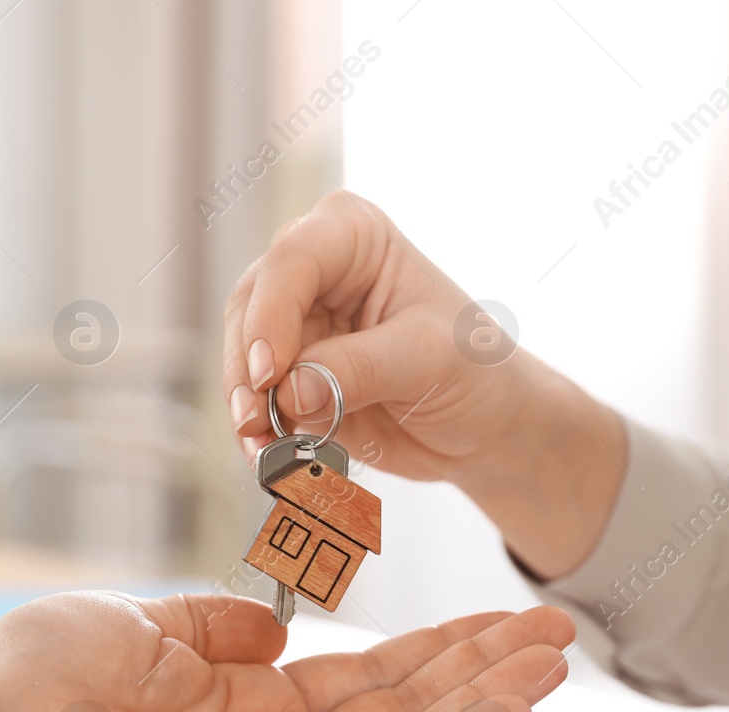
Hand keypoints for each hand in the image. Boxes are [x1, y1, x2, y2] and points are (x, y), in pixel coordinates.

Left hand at [0, 592, 572, 711]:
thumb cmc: (40, 684)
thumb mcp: (141, 622)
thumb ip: (217, 625)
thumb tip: (278, 624)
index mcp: (247, 700)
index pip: (368, 676)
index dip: (436, 649)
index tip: (495, 620)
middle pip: (408, 705)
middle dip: (483, 669)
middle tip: (554, 634)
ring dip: (487, 703)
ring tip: (555, 664)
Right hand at [220, 191, 627, 579]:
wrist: (486, 428)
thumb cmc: (475, 372)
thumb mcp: (428, 360)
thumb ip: (358, 370)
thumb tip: (290, 393)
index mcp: (352, 237)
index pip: (293, 260)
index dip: (270, 314)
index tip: (269, 372)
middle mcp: (314, 272)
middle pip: (251, 306)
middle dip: (248, 366)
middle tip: (255, 418)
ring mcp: (296, 326)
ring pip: (243, 356)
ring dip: (246, 405)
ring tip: (262, 447)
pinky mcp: (289, 378)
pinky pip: (254, 400)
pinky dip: (256, 431)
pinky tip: (266, 457)